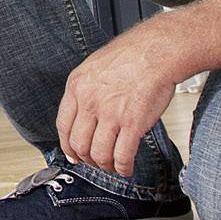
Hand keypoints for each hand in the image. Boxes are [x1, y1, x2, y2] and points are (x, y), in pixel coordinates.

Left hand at [55, 24, 184, 179]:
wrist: (157, 51)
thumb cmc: (132, 55)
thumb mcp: (94, 66)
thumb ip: (86, 90)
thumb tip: (83, 113)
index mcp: (77, 86)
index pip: (63, 125)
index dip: (67, 145)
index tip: (73, 154)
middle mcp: (90, 101)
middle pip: (79, 144)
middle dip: (87, 159)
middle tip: (95, 161)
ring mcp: (110, 113)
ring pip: (99, 154)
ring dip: (105, 166)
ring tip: (113, 166)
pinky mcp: (132, 124)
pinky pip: (122, 156)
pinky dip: (123, 168)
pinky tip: (126, 168)